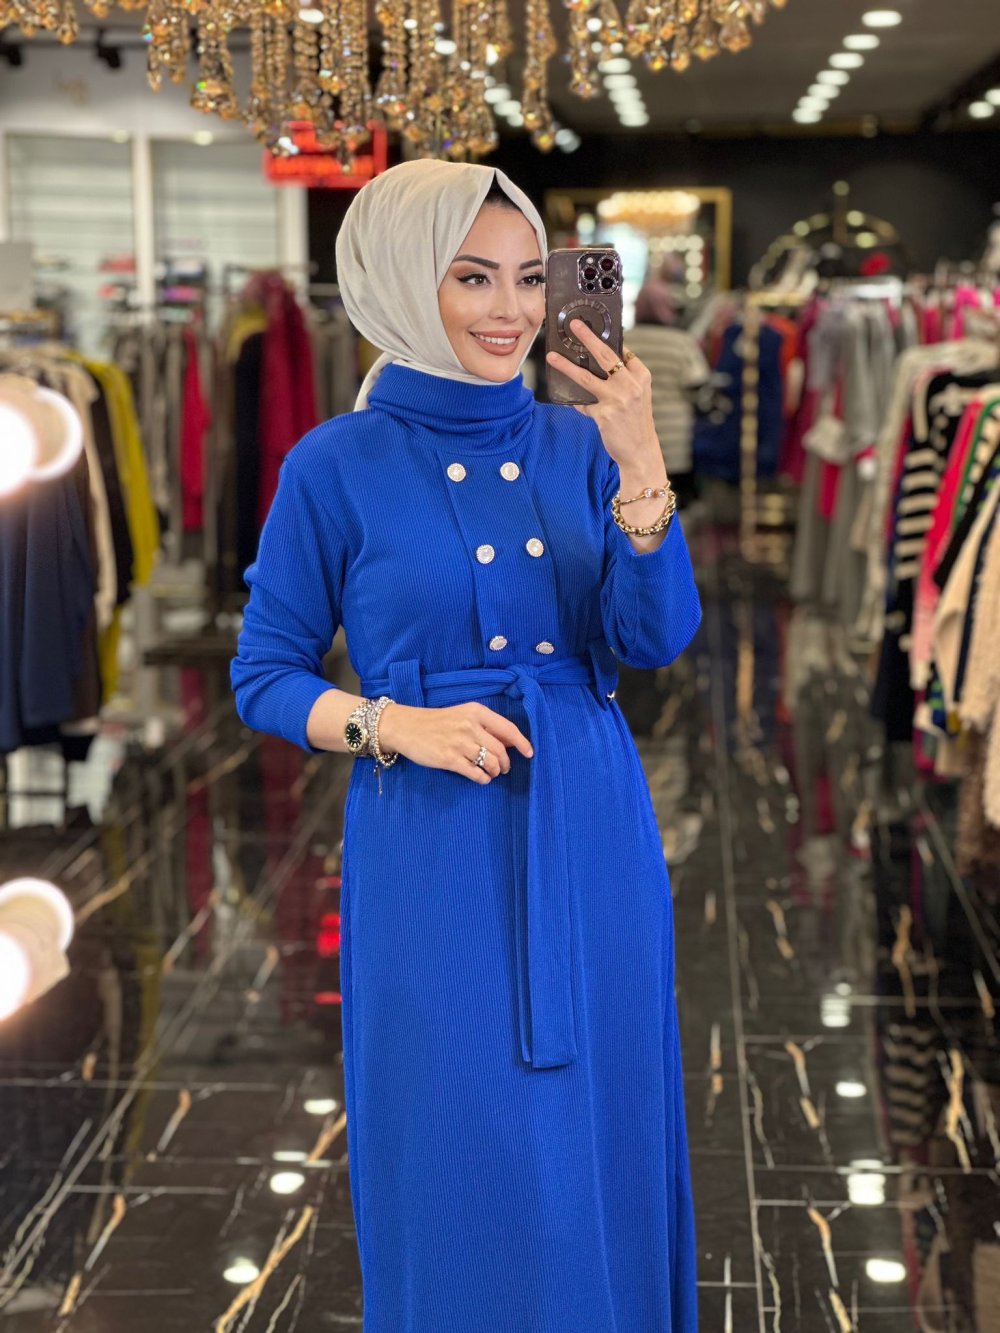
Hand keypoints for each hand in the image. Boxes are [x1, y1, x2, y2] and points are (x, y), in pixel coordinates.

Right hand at [376, 702, 533, 784]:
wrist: (406, 726)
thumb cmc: (436, 722)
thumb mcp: (462, 715)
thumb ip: (484, 726)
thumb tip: (508, 743)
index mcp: (476, 712)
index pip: (508, 729)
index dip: (522, 743)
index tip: (529, 753)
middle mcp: (470, 726)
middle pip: (501, 750)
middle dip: (506, 763)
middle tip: (504, 769)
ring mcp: (460, 743)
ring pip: (491, 763)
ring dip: (495, 772)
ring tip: (491, 773)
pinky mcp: (449, 759)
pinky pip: (476, 773)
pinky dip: (483, 779)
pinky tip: (481, 778)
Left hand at [546, 319, 659, 472]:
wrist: (640, 451)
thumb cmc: (636, 423)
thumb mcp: (638, 397)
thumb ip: (623, 380)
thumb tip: (598, 365)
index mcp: (641, 377)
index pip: (624, 353)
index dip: (609, 339)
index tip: (593, 326)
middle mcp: (631, 385)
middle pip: (605, 355)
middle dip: (588, 337)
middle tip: (574, 325)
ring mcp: (617, 400)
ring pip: (586, 377)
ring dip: (566, 366)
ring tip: (552, 357)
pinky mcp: (604, 415)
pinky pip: (583, 404)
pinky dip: (577, 403)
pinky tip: (571, 402)